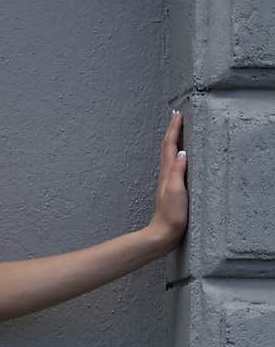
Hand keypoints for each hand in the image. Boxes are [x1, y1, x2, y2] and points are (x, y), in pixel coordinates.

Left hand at [147, 110, 187, 252]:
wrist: (164, 233)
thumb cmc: (171, 214)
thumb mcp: (176, 190)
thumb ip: (178, 171)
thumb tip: (182, 151)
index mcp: (167, 172)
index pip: (170, 145)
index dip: (173, 129)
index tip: (177, 113)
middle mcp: (165, 174)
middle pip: (167, 147)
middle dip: (172, 130)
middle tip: (177, 115)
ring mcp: (168, 181)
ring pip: (169, 155)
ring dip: (173, 140)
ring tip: (178, 130)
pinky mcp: (172, 189)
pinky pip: (173, 165)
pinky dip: (176, 154)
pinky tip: (181, 157)